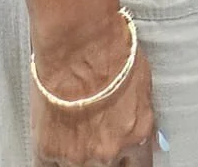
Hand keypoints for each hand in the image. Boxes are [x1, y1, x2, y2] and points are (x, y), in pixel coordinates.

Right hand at [31, 22, 155, 165]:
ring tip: (77, 133)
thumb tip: (148, 137)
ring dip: (79, 156)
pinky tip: (57, 145)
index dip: (131, 159)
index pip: (140, 166)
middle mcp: (109, 152)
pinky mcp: (48, 151)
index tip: (126, 156)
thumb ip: (142, 118)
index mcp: (137, 134)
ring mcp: (77, 156)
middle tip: (99, 138)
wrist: (79, 44)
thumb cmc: (112, 52)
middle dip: (106, 156)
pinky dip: (54, 159)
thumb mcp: (143, 85)